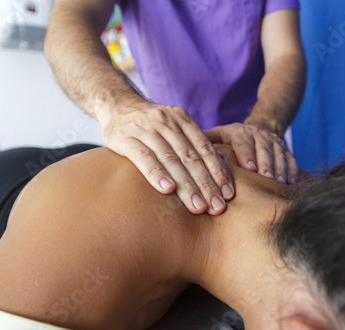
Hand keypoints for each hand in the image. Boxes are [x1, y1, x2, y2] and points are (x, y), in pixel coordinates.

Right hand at [101, 100, 234, 214]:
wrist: (116, 105)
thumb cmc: (151, 125)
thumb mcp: (173, 126)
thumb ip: (191, 143)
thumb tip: (219, 170)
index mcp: (182, 120)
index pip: (205, 148)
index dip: (218, 172)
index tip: (228, 194)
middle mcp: (167, 122)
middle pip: (190, 157)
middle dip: (206, 185)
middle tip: (216, 208)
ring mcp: (145, 128)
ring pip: (170, 159)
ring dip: (186, 185)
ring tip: (197, 206)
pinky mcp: (125, 138)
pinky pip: (143, 157)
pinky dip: (156, 174)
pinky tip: (167, 189)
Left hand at [204, 123, 297, 183]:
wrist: (258, 128)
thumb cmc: (231, 139)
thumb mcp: (218, 135)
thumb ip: (205, 142)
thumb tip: (185, 151)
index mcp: (239, 132)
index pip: (243, 142)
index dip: (247, 154)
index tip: (250, 168)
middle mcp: (258, 135)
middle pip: (264, 148)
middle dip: (266, 164)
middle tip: (266, 179)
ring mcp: (274, 141)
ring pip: (278, 154)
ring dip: (280, 168)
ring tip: (279, 183)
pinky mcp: (285, 149)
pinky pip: (291, 159)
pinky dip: (292, 171)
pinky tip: (291, 184)